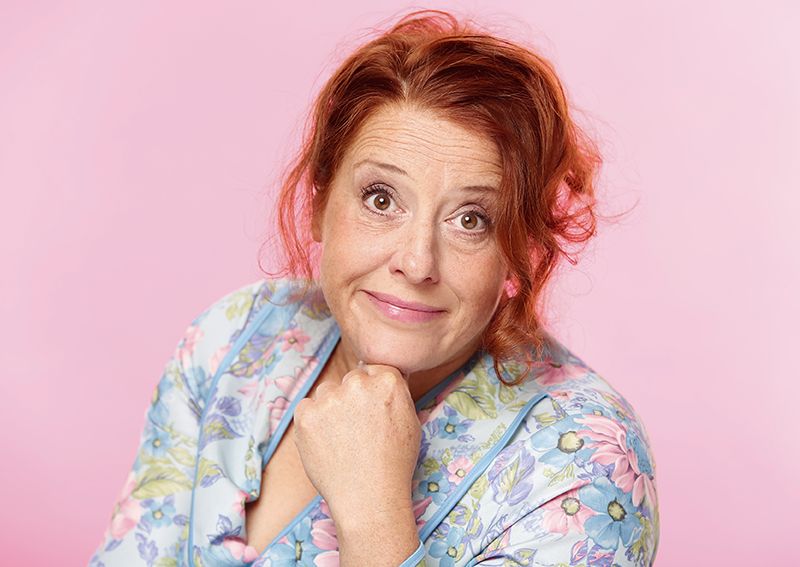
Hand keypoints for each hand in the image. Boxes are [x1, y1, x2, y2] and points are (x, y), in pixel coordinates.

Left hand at [292, 363, 421, 520]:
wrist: (369, 497)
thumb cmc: (393, 464)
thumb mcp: (410, 421)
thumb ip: (395, 393)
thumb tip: (380, 377)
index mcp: (387, 381)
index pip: (373, 370)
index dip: (371, 391)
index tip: (370, 410)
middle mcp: (358, 384)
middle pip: (349, 380)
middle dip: (351, 398)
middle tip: (356, 429)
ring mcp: (329, 398)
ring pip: (326, 392)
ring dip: (330, 408)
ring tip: (341, 439)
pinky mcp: (306, 414)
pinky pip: (306, 408)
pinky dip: (312, 423)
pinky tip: (326, 443)